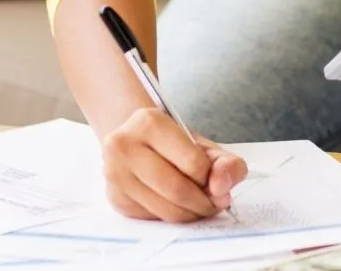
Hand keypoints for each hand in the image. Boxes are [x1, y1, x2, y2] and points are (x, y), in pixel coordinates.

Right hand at [100, 107, 247, 222]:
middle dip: (204, 203)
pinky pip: (153, 218)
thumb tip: (222, 186)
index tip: (217, 181)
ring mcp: (116, 174)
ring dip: (191, 214)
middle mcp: (125, 146)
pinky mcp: (115, 198)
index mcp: (149, 122)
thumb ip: (225, 162)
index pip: (193, 162)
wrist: (136, 142)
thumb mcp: (203, 145)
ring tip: (200, 206)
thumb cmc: (172, 144)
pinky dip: (172, 216)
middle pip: (177, 189)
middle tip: (215, 204)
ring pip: (165, 209)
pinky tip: (177, 205)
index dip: (212, 178)